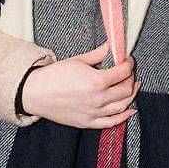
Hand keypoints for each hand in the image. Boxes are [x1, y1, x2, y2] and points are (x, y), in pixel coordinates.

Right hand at [21, 42, 138, 128]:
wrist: (35, 93)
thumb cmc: (55, 75)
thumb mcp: (78, 60)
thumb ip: (99, 54)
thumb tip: (113, 45)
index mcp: (96, 81)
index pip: (123, 72)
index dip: (129, 64)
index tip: (128, 60)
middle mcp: (98, 99)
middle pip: (126, 89)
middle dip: (131, 78)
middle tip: (129, 72)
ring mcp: (94, 113)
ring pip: (122, 106)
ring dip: (131, 95)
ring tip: (133, 86)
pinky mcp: (88, 122)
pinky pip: (112, 122)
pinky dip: (124, 117)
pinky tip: (130, 110)